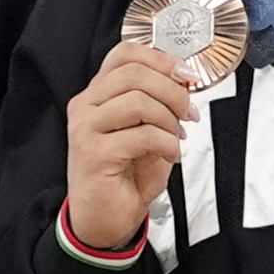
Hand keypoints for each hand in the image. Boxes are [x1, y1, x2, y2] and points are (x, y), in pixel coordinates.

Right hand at [63, 41, 192, 255]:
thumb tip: (183, 80)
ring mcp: (85, 129)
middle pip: (134, 73)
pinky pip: (141, 135)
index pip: (124, 54)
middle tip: (188, 112)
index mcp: (96, 95)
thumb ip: (156, 102)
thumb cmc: (124, 176)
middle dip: (172, 91)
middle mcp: (85, 106)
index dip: (160, 58)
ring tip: (176, 137)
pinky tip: (171, 154)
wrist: (104, 219)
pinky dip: (166, 143)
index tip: (185, 75)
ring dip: (169, 118)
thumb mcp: (145, 130)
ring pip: (138, 101)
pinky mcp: (94, 153)